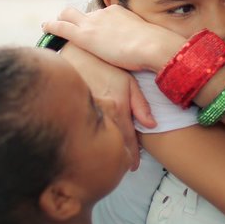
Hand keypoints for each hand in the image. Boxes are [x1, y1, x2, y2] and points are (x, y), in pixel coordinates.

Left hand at [42, 4, 180, 72]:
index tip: (92, 28)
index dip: (94, 21)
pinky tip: (45, 28)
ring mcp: (93, 23)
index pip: (101, 14)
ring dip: (61, 21)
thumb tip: (142, 44)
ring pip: (69, 16)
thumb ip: (137, 37)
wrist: (152, 45)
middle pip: (82, 12)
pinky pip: (62, 27)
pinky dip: (52, 26)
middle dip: (73, 17)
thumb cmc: (154, 46)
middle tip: (67, 23)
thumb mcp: (145, 36)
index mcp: (118, 12)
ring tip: (52, 26)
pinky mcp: (84, 35)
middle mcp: (103, 14)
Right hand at [61, 46, 153, 170]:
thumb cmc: (103, 65)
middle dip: (117, 159)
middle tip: (123, 166)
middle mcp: (100, 117)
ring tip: (109, 159)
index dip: (131, 158)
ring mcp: (85, 117)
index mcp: (117, 109)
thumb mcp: (126, 80)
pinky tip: (93, 144)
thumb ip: (140, 104)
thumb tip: (152, 125)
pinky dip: (90, 141)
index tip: (134, 167)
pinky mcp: (73, 116)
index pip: (127, 142)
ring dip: (103, 153)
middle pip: (111, 148)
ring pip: (96, 145)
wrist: (72, 56)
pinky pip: (84, 135)